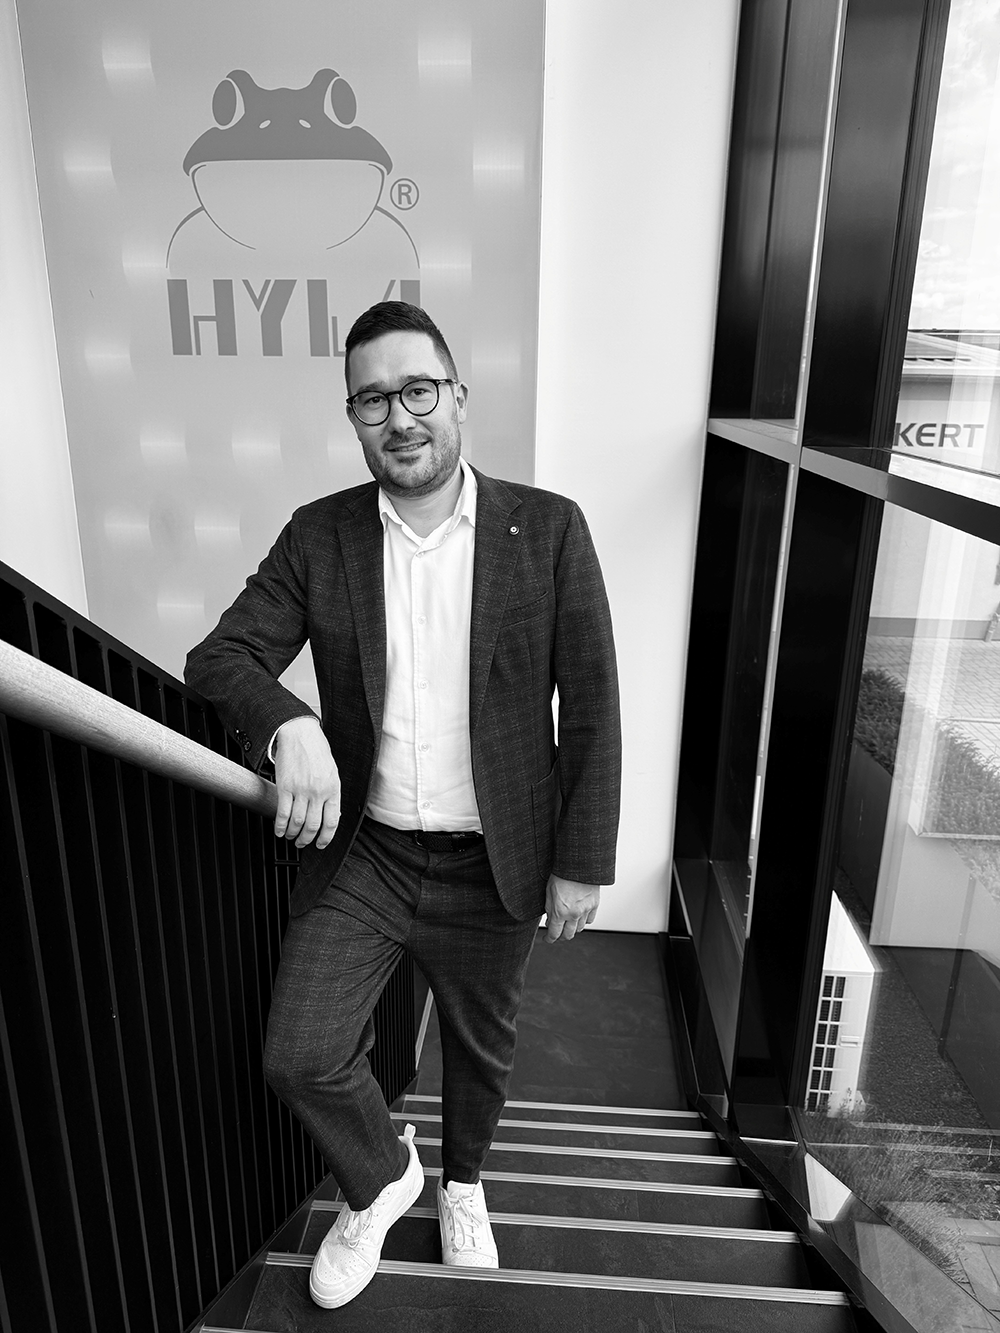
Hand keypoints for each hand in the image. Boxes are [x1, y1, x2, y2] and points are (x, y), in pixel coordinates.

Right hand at [273, 716, 340, 848]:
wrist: (300, 733)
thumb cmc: (317, 751)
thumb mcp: (332, 772)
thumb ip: (332, 794)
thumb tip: (330, 815)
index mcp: (333, 789)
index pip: (332, 822)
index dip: (326, 838)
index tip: (320, 844)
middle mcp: (318, 792)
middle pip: (313, 826)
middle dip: (306, 840)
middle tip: (302, 843)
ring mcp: (301, 790)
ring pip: (297, 823)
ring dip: (292, 834)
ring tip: (290, 837)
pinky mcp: (285, 787)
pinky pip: (283, 813)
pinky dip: (280, 826)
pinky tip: (279, 830)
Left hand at [544, 876, 599, 941]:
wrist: (579, 863)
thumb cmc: (562, 874)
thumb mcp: (549, 892)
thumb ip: (550, 910)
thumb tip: (550, 921)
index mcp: (560, 911)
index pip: (554, 934)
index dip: (549, 939)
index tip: (548, 938)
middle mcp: (574, 914)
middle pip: (568, 935)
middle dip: (561, 937)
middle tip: (557, 934)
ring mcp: (586, 910)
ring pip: (579, 929)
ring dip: (572, 929)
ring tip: (567, 924)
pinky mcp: (594, 905)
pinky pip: (589, 920)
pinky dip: (583, 921)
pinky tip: (578, 916)